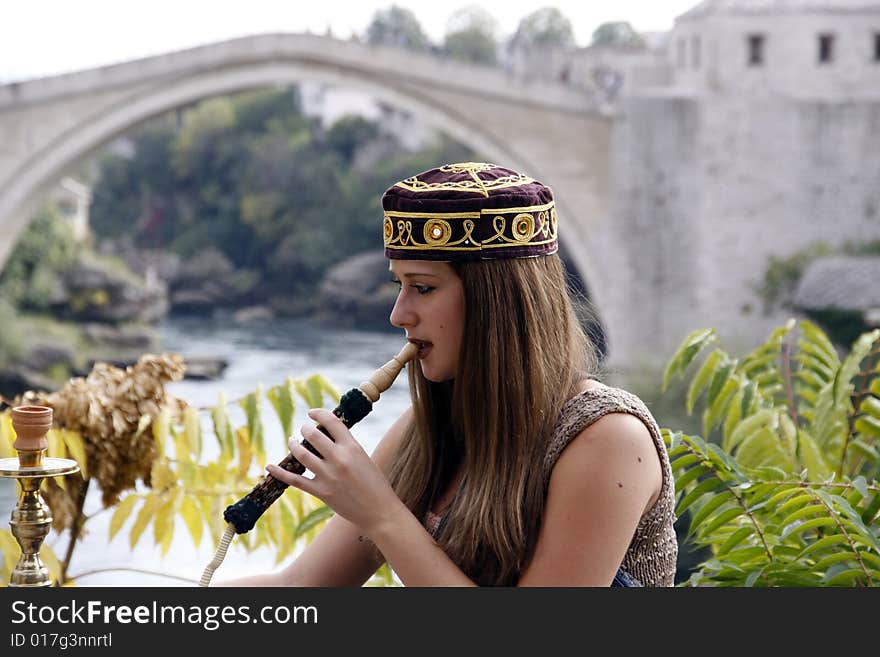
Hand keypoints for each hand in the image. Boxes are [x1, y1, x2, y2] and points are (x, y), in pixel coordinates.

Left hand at [266, 408, 402, 533]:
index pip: (332, 421)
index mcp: (352, 447)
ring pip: (302, 454)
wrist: (379, 511)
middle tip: (303, 429)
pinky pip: (295, 481)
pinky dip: (280, 473)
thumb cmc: (374, 484)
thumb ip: (346, 447)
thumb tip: (326, 437)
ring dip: (293, 444)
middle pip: (313, 435)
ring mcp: (328, 476)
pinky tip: (269, 467)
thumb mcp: (364, 458)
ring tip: (292, 441)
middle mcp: (339, 459)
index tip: (312, 413)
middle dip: (305, 429)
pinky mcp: (322, 492)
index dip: (319, 413)